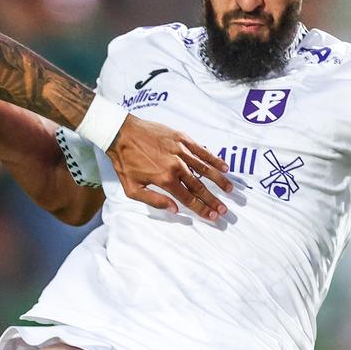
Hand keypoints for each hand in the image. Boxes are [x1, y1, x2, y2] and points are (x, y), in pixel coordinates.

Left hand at [109, 115, 229, 219]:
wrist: (120, 133)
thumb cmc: (124, 162)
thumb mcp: (132, 188)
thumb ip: (154, 201)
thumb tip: (175, 210)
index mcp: (165, 180)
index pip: (188, 199)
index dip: (202, 209)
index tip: (213, 216)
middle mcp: (176, 166)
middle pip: (199, 186)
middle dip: (213, 200)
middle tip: (225, 210)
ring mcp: (180, 151)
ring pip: (204, 168)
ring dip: (218, 180)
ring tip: (230, 190)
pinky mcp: (181, 138)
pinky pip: (201, 150)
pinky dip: (213, 159)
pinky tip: (224, 167)